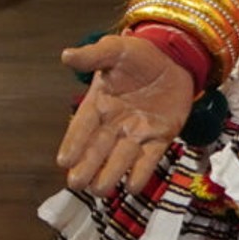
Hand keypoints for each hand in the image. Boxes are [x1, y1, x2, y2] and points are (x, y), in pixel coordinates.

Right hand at [54, 32, 197, 199]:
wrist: (175, 57)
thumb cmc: (140, 54)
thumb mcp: (115, 49)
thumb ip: (93, 55)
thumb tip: (66, 55)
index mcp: (100, 102)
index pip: (83, 126)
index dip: (74, 142)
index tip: (63, 160)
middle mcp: (115, 122)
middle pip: (98, 148)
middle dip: (87, 166)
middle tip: (76, 184)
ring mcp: (138, 132)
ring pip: (121, 158)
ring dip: (110, 174)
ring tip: (99, 190)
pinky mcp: (160, 137)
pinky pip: (149, 158)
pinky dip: (141, 172)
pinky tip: (132, 187)